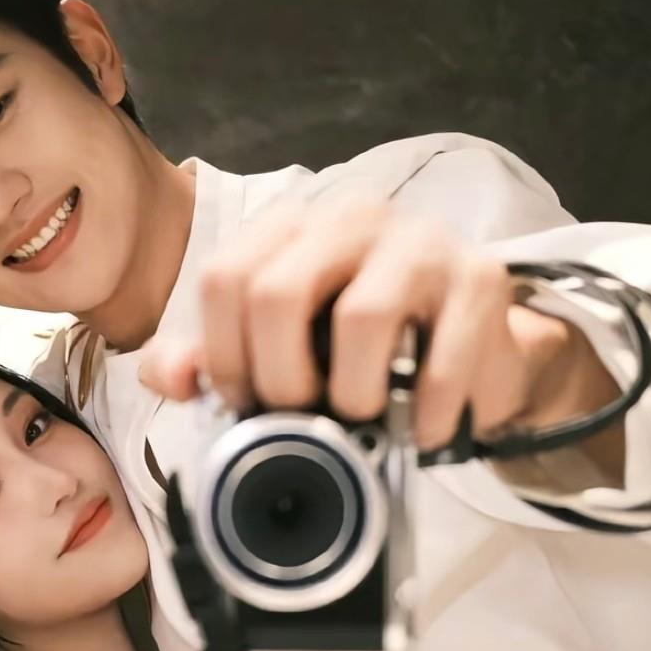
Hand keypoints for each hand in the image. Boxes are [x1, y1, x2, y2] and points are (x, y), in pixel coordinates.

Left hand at [140, 192, 620, 458]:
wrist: (469, 342)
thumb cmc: (354, 344)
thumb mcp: (275, 345)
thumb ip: (209, 358)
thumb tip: (171, 376)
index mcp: (288, 228)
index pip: (225, 278)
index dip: (224, 356)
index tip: (244, 403)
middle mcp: (348, 218)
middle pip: (277, 292)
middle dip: (280, 380)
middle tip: (301, 417)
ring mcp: (418, 242)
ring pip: (361, 318)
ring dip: (352, 395)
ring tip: (362, 419)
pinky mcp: (480, 279)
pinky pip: (443, 357)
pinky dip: (425, 414)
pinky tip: (419, 432)